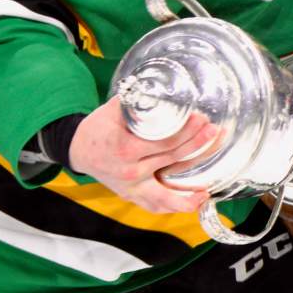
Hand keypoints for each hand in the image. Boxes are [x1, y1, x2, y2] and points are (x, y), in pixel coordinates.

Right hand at [68, 97, 220, 213]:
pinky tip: (194, 201)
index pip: (164, 140)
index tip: (201, 119)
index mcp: (125, 148)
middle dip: (197, 145)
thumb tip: (162, 86)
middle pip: (172, 159)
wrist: (78, 150)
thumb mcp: (114, 109)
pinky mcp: (132, 196)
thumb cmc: (98, 128)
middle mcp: (130, 171)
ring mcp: (131, 187)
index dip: (187, 131)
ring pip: (167, 194)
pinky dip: (176, 206)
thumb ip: (138, 99)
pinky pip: (156, 206)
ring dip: (191, 191)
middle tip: (214, 132)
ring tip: (209, 186)